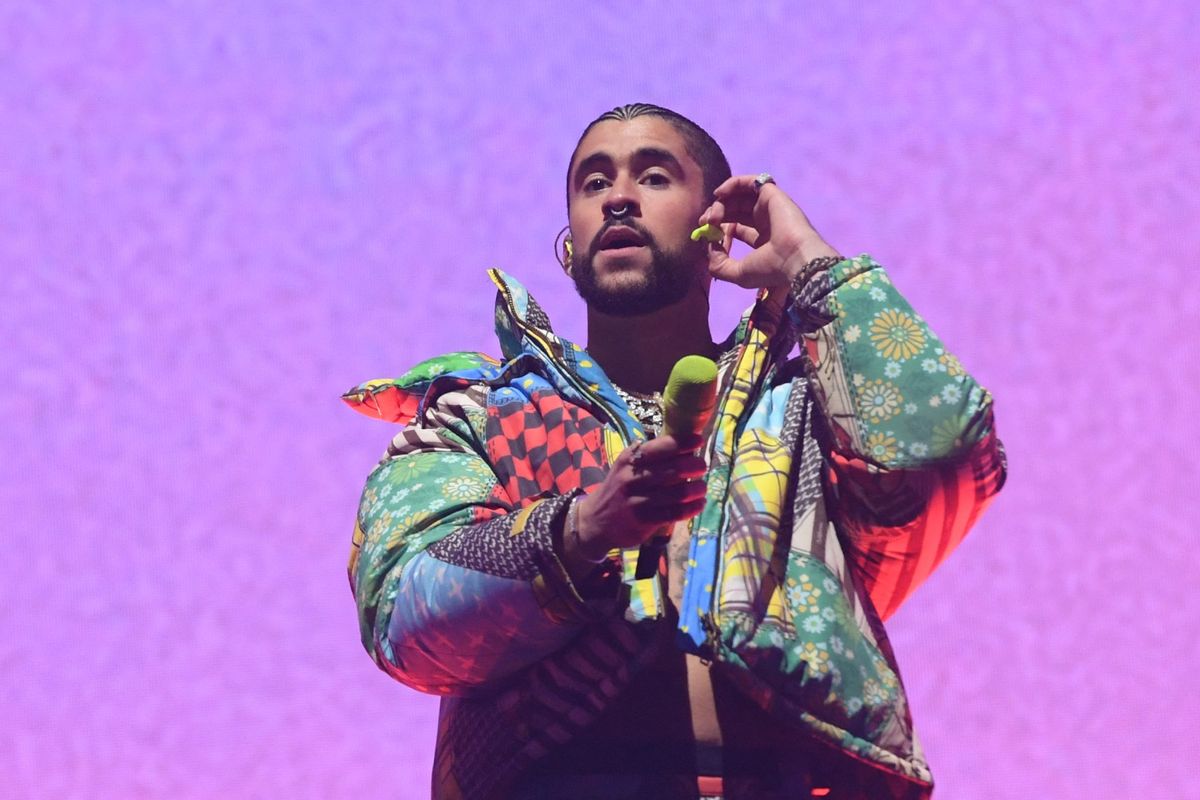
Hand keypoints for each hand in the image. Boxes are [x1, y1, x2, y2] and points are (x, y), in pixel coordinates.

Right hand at [571, 434, 707, 561]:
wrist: (595, 520)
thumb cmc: (618, 488)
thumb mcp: (625, 467)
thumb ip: (648, 457)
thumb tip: (683, 447)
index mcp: (629, 460)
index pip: (660, 447)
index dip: (683, 443)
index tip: (698, 441)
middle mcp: (632, 478)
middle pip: (672, 469)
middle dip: (694, 466)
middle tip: (702, 466)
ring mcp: (638, 500)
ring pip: (677, 493)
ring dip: (696, 489)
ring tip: (702, 488)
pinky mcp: (643, 520)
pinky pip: (674, 513)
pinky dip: (691, 508)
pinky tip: (699, 504)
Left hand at [699, 175, 839, 288]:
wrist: (794, 258)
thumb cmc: (770, 268)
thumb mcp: (738, 274)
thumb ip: (718, 264)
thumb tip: (710, 246)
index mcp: (763, 240)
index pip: (736, 229)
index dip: (720, 231)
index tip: (709, 238)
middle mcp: (766, 221)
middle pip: (734, 211)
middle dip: (715, 215)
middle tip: (704, 223)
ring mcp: (769, 206)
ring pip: (738, 197)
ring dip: (720, 204)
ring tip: (712, 217)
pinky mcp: (771, 193)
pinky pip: (747, 182)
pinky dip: (730, 184)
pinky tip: (719, 195)